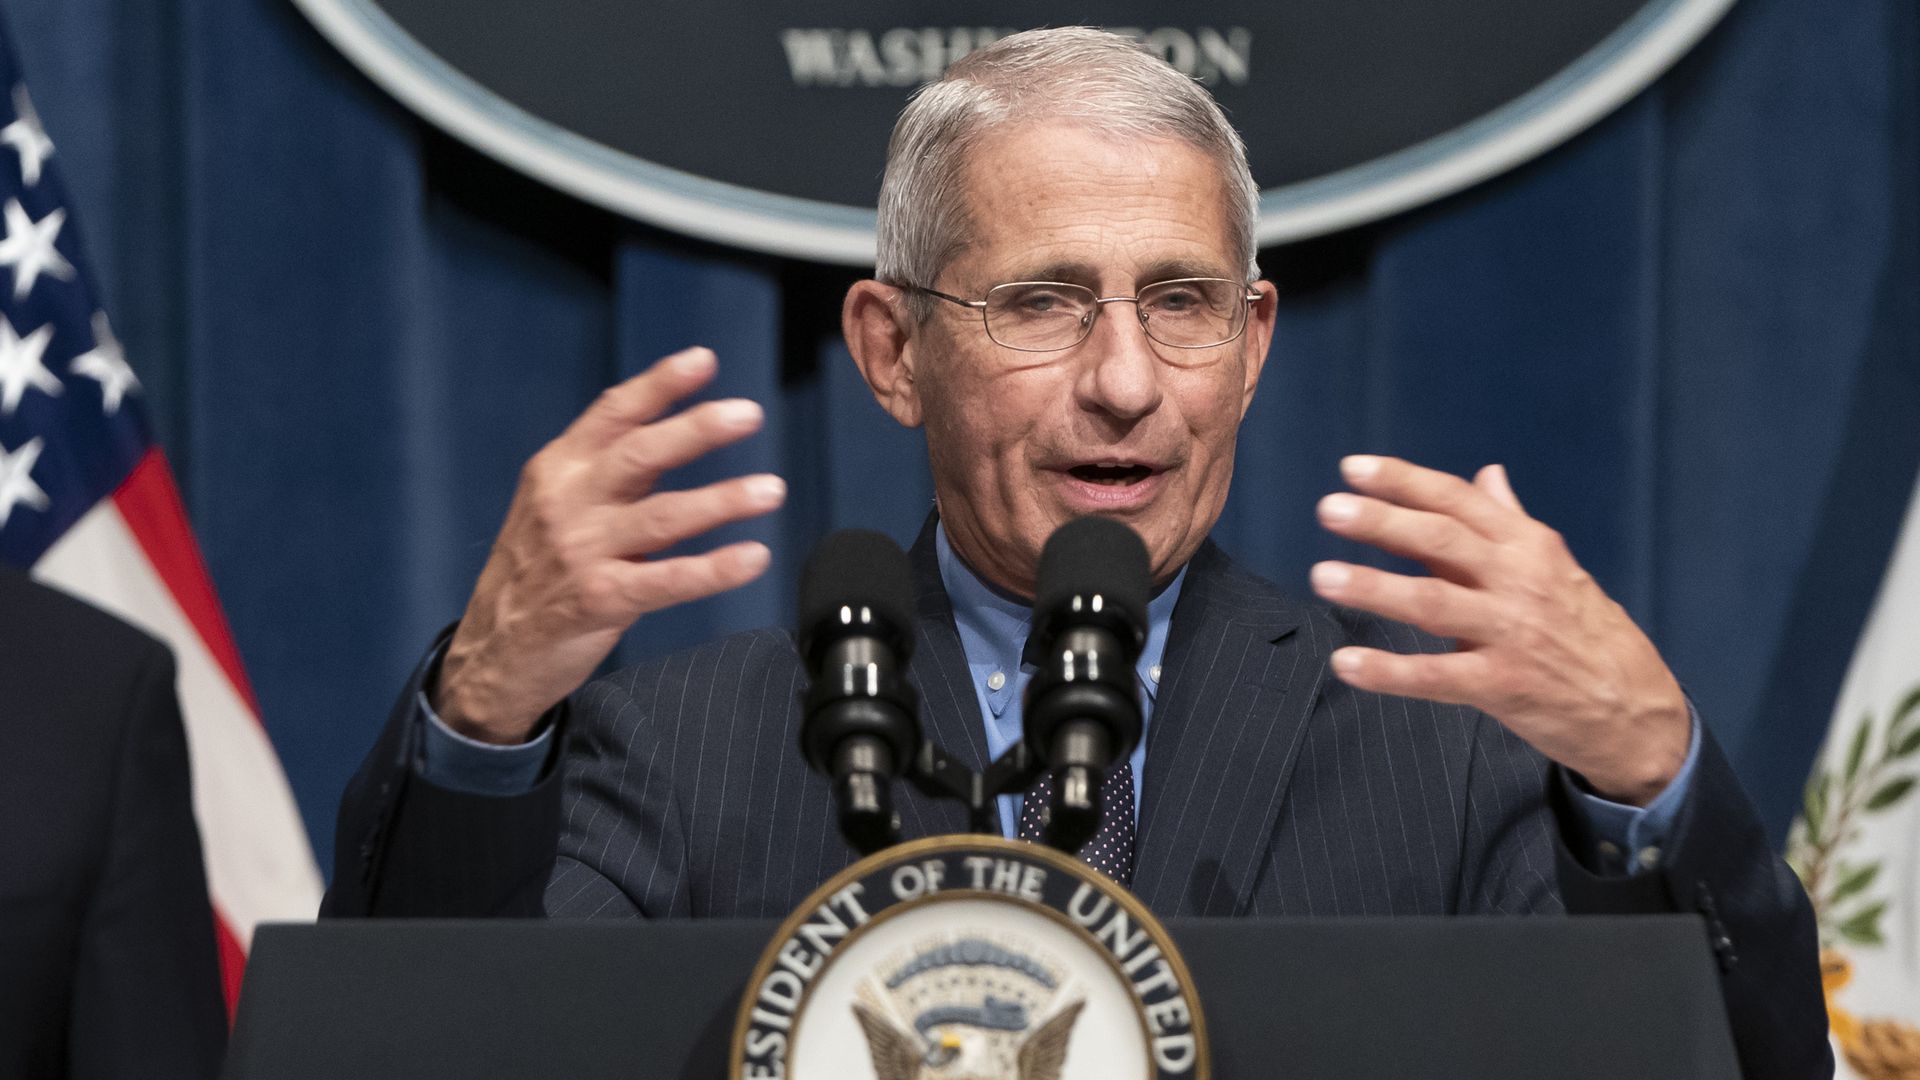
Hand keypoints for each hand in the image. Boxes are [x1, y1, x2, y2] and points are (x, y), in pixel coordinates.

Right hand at [434, 348, 784, 743]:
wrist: (494, 648)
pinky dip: (715, 568)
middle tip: (747, 414)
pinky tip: (752, 557)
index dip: (660, 384)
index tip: (703, 361)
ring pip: (663, 516)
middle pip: (640, 454)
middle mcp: (568, 502)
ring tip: (771, 489)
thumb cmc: (538, 570)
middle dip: (697, 429)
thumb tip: (683, 431)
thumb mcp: (557, 503)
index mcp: (560, 468)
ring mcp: (582, 551)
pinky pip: (668, 580)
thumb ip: (611, 470)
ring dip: (722, 500)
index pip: (613, 413)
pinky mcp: (600, 599)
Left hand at [1308, 455, 1688, 805]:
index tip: (1354, 468)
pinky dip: (1389, 671)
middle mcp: (1519, 580)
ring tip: (1324, 576)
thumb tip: (1488, 474)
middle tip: (1329, 508)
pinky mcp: (1505, 685)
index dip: (1405, 482)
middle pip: (1442, 542)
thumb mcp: (1554, 566)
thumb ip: (1510, 521)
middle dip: (1383, 521)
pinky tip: (1347, 662)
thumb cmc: (1584, 629)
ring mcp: (1512, 633)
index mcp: (1528, 545)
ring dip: (1376, 588)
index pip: (1458, 501)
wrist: (1636, 707)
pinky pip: (1437, 678)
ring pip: (1434, 604)